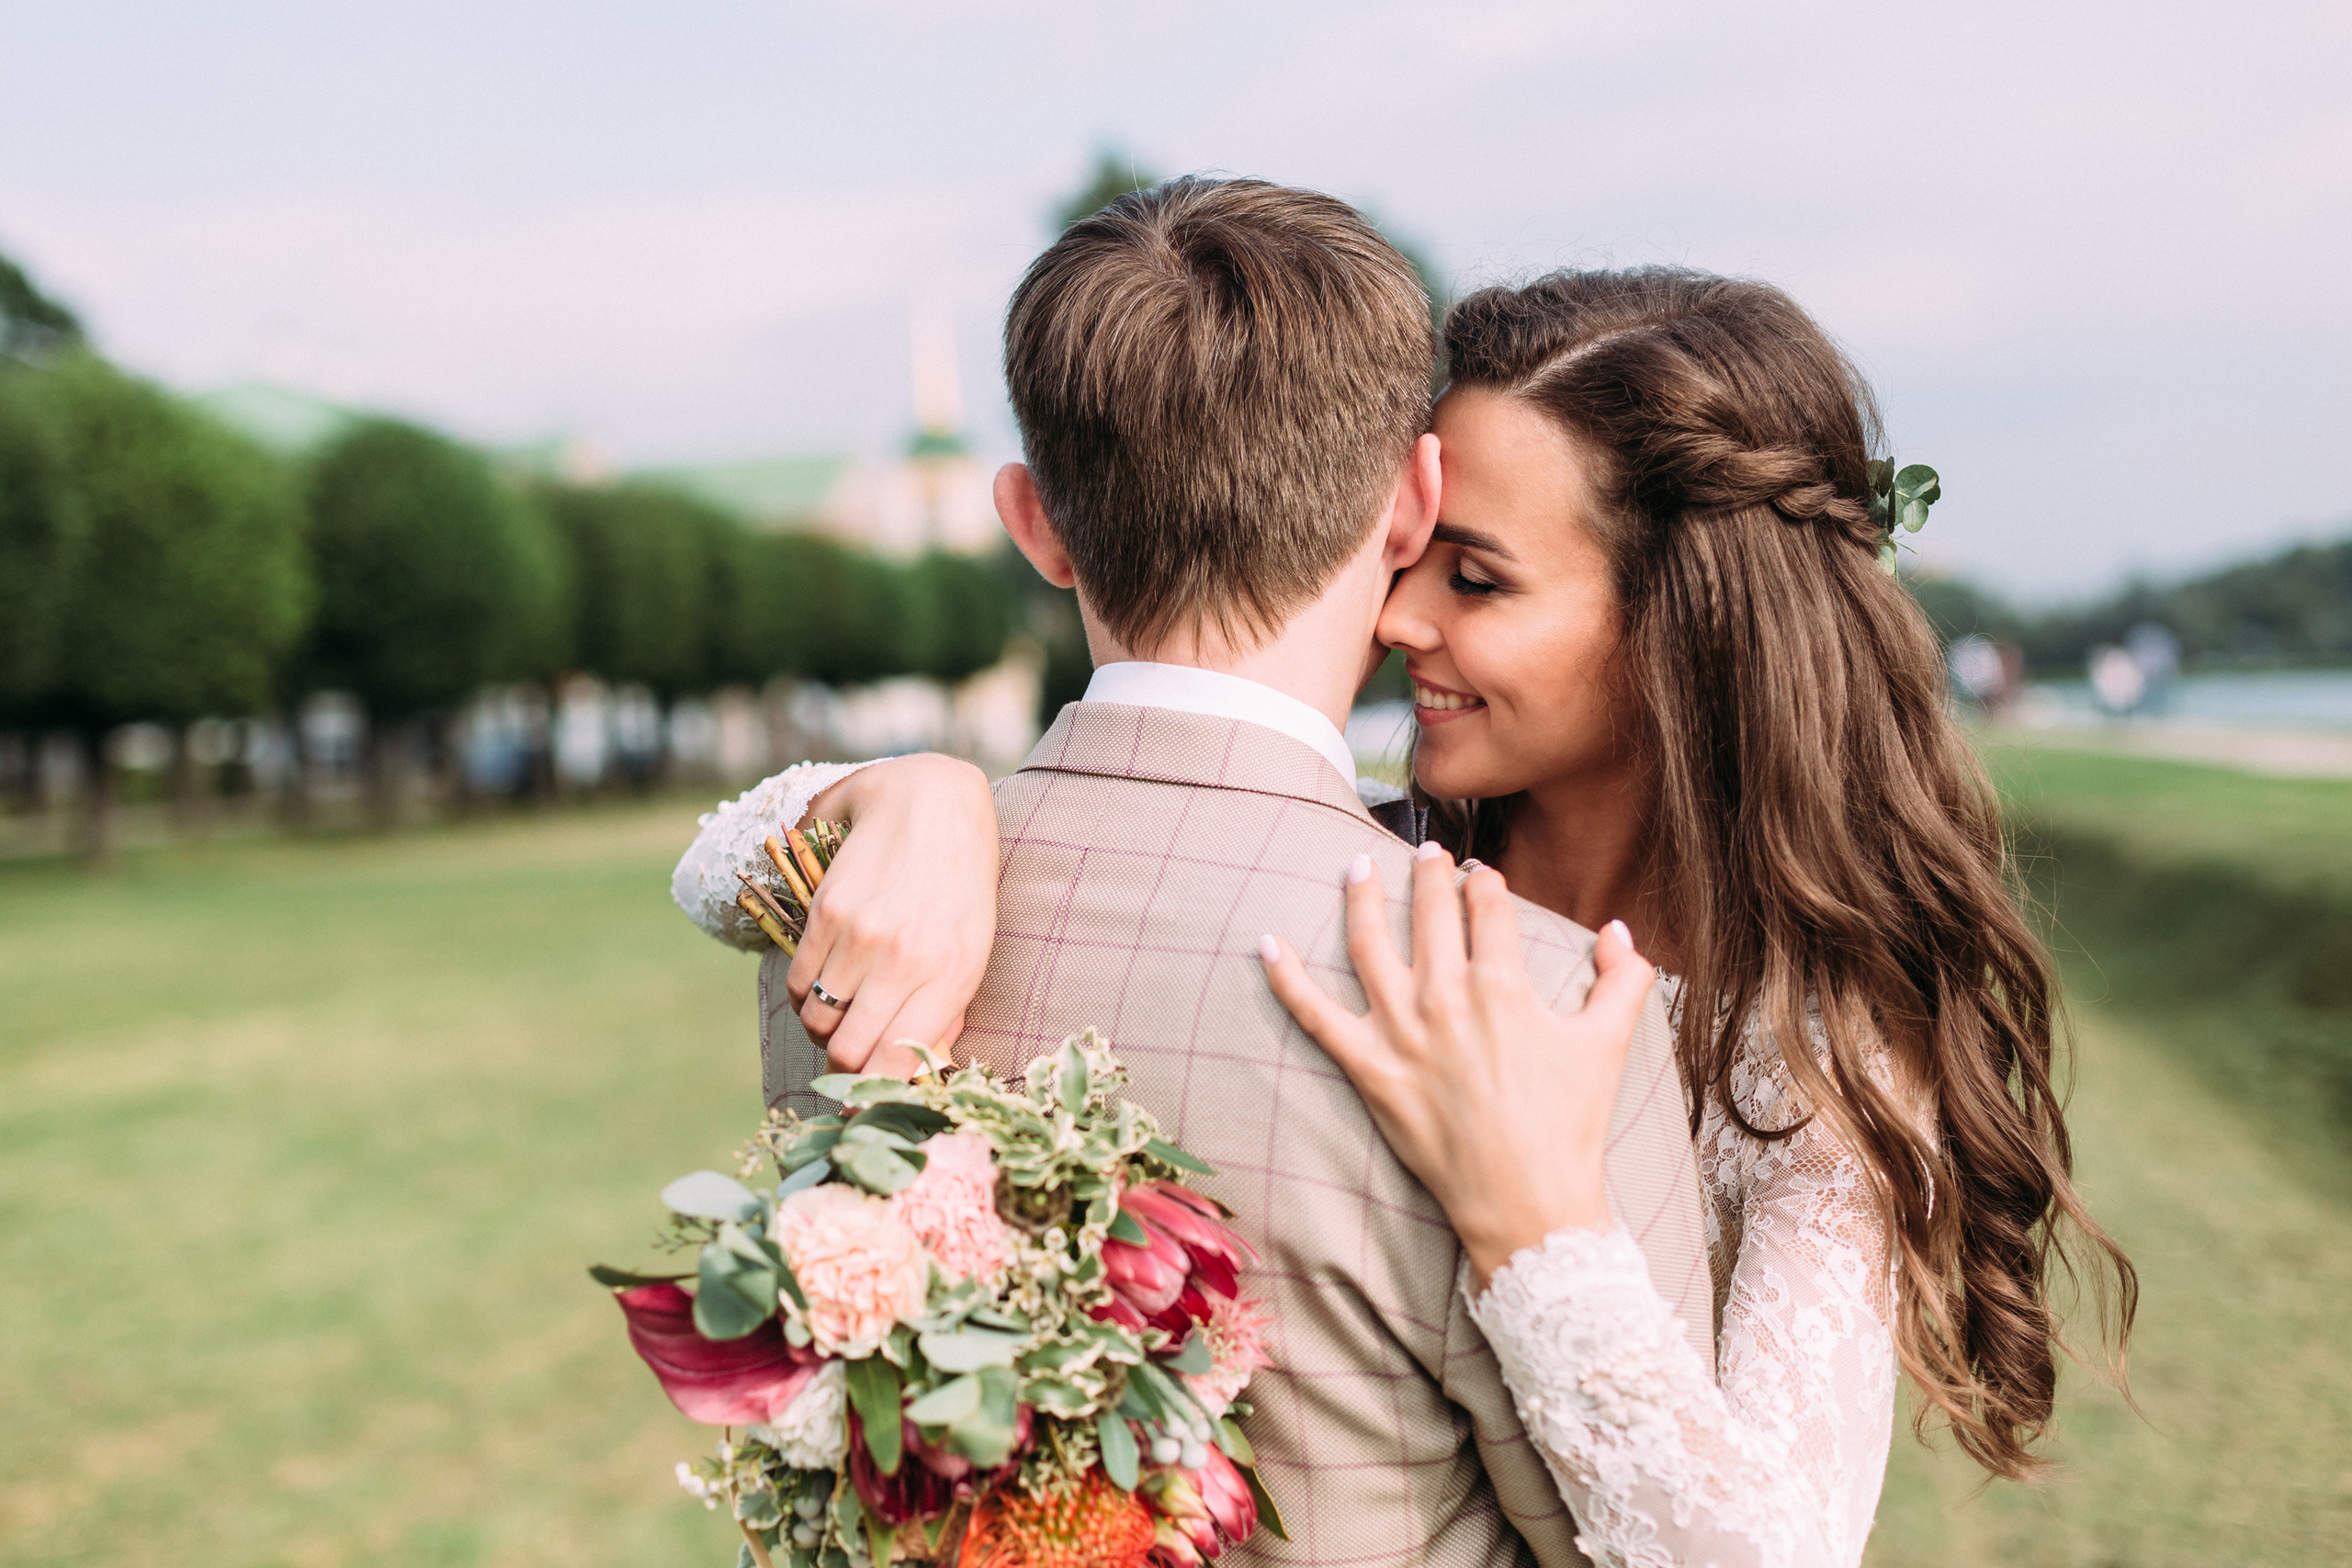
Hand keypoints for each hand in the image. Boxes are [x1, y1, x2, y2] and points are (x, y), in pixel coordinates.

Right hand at [785, 754, 996, 1077]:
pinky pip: (796, 982)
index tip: (862, 1108)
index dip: (874, 1096)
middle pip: (847, 1053)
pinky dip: (803, 994)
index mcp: (952, 975)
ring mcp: (862, 934)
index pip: (898, 1064)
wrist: (932, 801)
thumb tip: (913, 1074)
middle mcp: (905, 959)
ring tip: (842, 1010)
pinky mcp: (827, 911)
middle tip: (851, 1057)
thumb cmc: (962, 886)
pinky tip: (825, 978)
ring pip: (816, 1022)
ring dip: (822, 1028)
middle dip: (845, 1068)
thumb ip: (944, 1014)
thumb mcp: (972, 952)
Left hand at [1258, 841, 1657, 1287]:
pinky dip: (1287, 978)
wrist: (1528, 1204)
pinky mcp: (1369, 1071)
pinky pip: (1315, 1016)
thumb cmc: (1569, 1126)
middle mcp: (1444, 998)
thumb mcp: (1608, 1044)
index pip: (1487, 908)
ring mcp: (1400, 1033)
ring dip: (1360, 898)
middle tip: (1427, 852)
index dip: (1485, 884)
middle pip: (1428, 913)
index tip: (1481, 877)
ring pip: (1368, 945)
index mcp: (1502, 985)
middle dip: (1428, 874)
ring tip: (1359, 866)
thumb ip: (1623, 980)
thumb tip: (1621, 931)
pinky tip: (1269, 943)